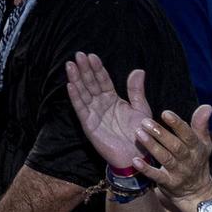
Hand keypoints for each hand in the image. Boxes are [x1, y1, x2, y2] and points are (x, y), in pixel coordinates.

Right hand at [64, 52, 151, 170]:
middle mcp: (101, 104)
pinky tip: (70, 85)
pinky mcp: (88, 125)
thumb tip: (138, 70)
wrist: (137, 156)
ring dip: (76, 79)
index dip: (97, 68)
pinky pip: (80, 108)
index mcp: (113, 99)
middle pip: (90, 83)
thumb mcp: (141, 109)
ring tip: (70, 65)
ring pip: (83, 93)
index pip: (103, 80)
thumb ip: (136, 90)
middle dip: (84, 69)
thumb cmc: (141, 134)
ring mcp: (93, 113)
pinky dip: (75, 97)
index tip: (92, 56)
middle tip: (79, 55)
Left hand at [136, 104, 211, 211]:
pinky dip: (146, 169)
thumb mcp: (203, 144)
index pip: (189, 135)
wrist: (198, 193)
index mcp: (197, 148)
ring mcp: (178, 173)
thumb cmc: (196, 161)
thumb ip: (201, 125)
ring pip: (165, 159)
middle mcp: (188, 160)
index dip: (178, 124)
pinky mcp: (168, 184)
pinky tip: (135, 160)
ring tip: (138, 134)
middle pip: (175, 146)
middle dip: (161, 133)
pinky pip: (157, 176)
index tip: (165, 113)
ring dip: (152, 147)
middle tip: (145, 121)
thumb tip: (207, 106)